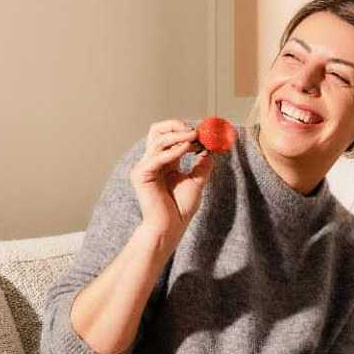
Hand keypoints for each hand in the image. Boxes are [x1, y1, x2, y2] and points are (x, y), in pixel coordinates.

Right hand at [130, 119, 213, 246]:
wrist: (170, 226)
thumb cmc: (180, 208)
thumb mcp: (197, 181)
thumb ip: (202, 165)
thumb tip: (212, 149)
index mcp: (164, 161)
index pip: (168, 135)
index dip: (185, 130)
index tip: (204, 133)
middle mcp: (152, 161)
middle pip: (157, 131)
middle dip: (176, 126)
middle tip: (196, 130)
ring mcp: (145, 166)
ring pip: (158, 140)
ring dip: (179, 136)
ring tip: (196, 138)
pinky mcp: (141, 174)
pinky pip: (157, 157)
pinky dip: (174, 150)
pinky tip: (188, 148)